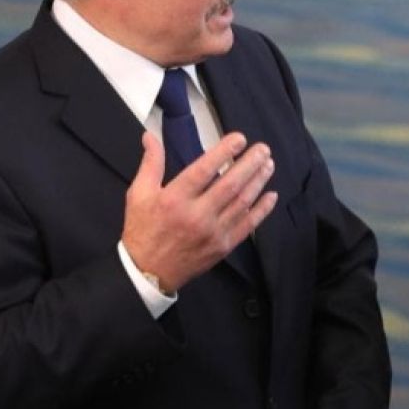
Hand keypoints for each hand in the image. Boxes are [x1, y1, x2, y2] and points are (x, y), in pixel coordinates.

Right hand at [122, 131, 276, 291]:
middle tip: (263, 149)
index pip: (204, 170)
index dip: (224, 152)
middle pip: (230, 185)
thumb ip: (150, 163)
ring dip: (258, 182)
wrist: (147, 272)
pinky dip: (262, 210)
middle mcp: (196, 215)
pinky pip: (248, 225)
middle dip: (250, 164)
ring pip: (242, 203)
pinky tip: (271, 195)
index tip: (240, 138)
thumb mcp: (138, 194)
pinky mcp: (223, 246)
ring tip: (268, 164)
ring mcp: (213, 232)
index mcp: (175, 199)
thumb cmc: (142, 230)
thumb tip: (150, 136)